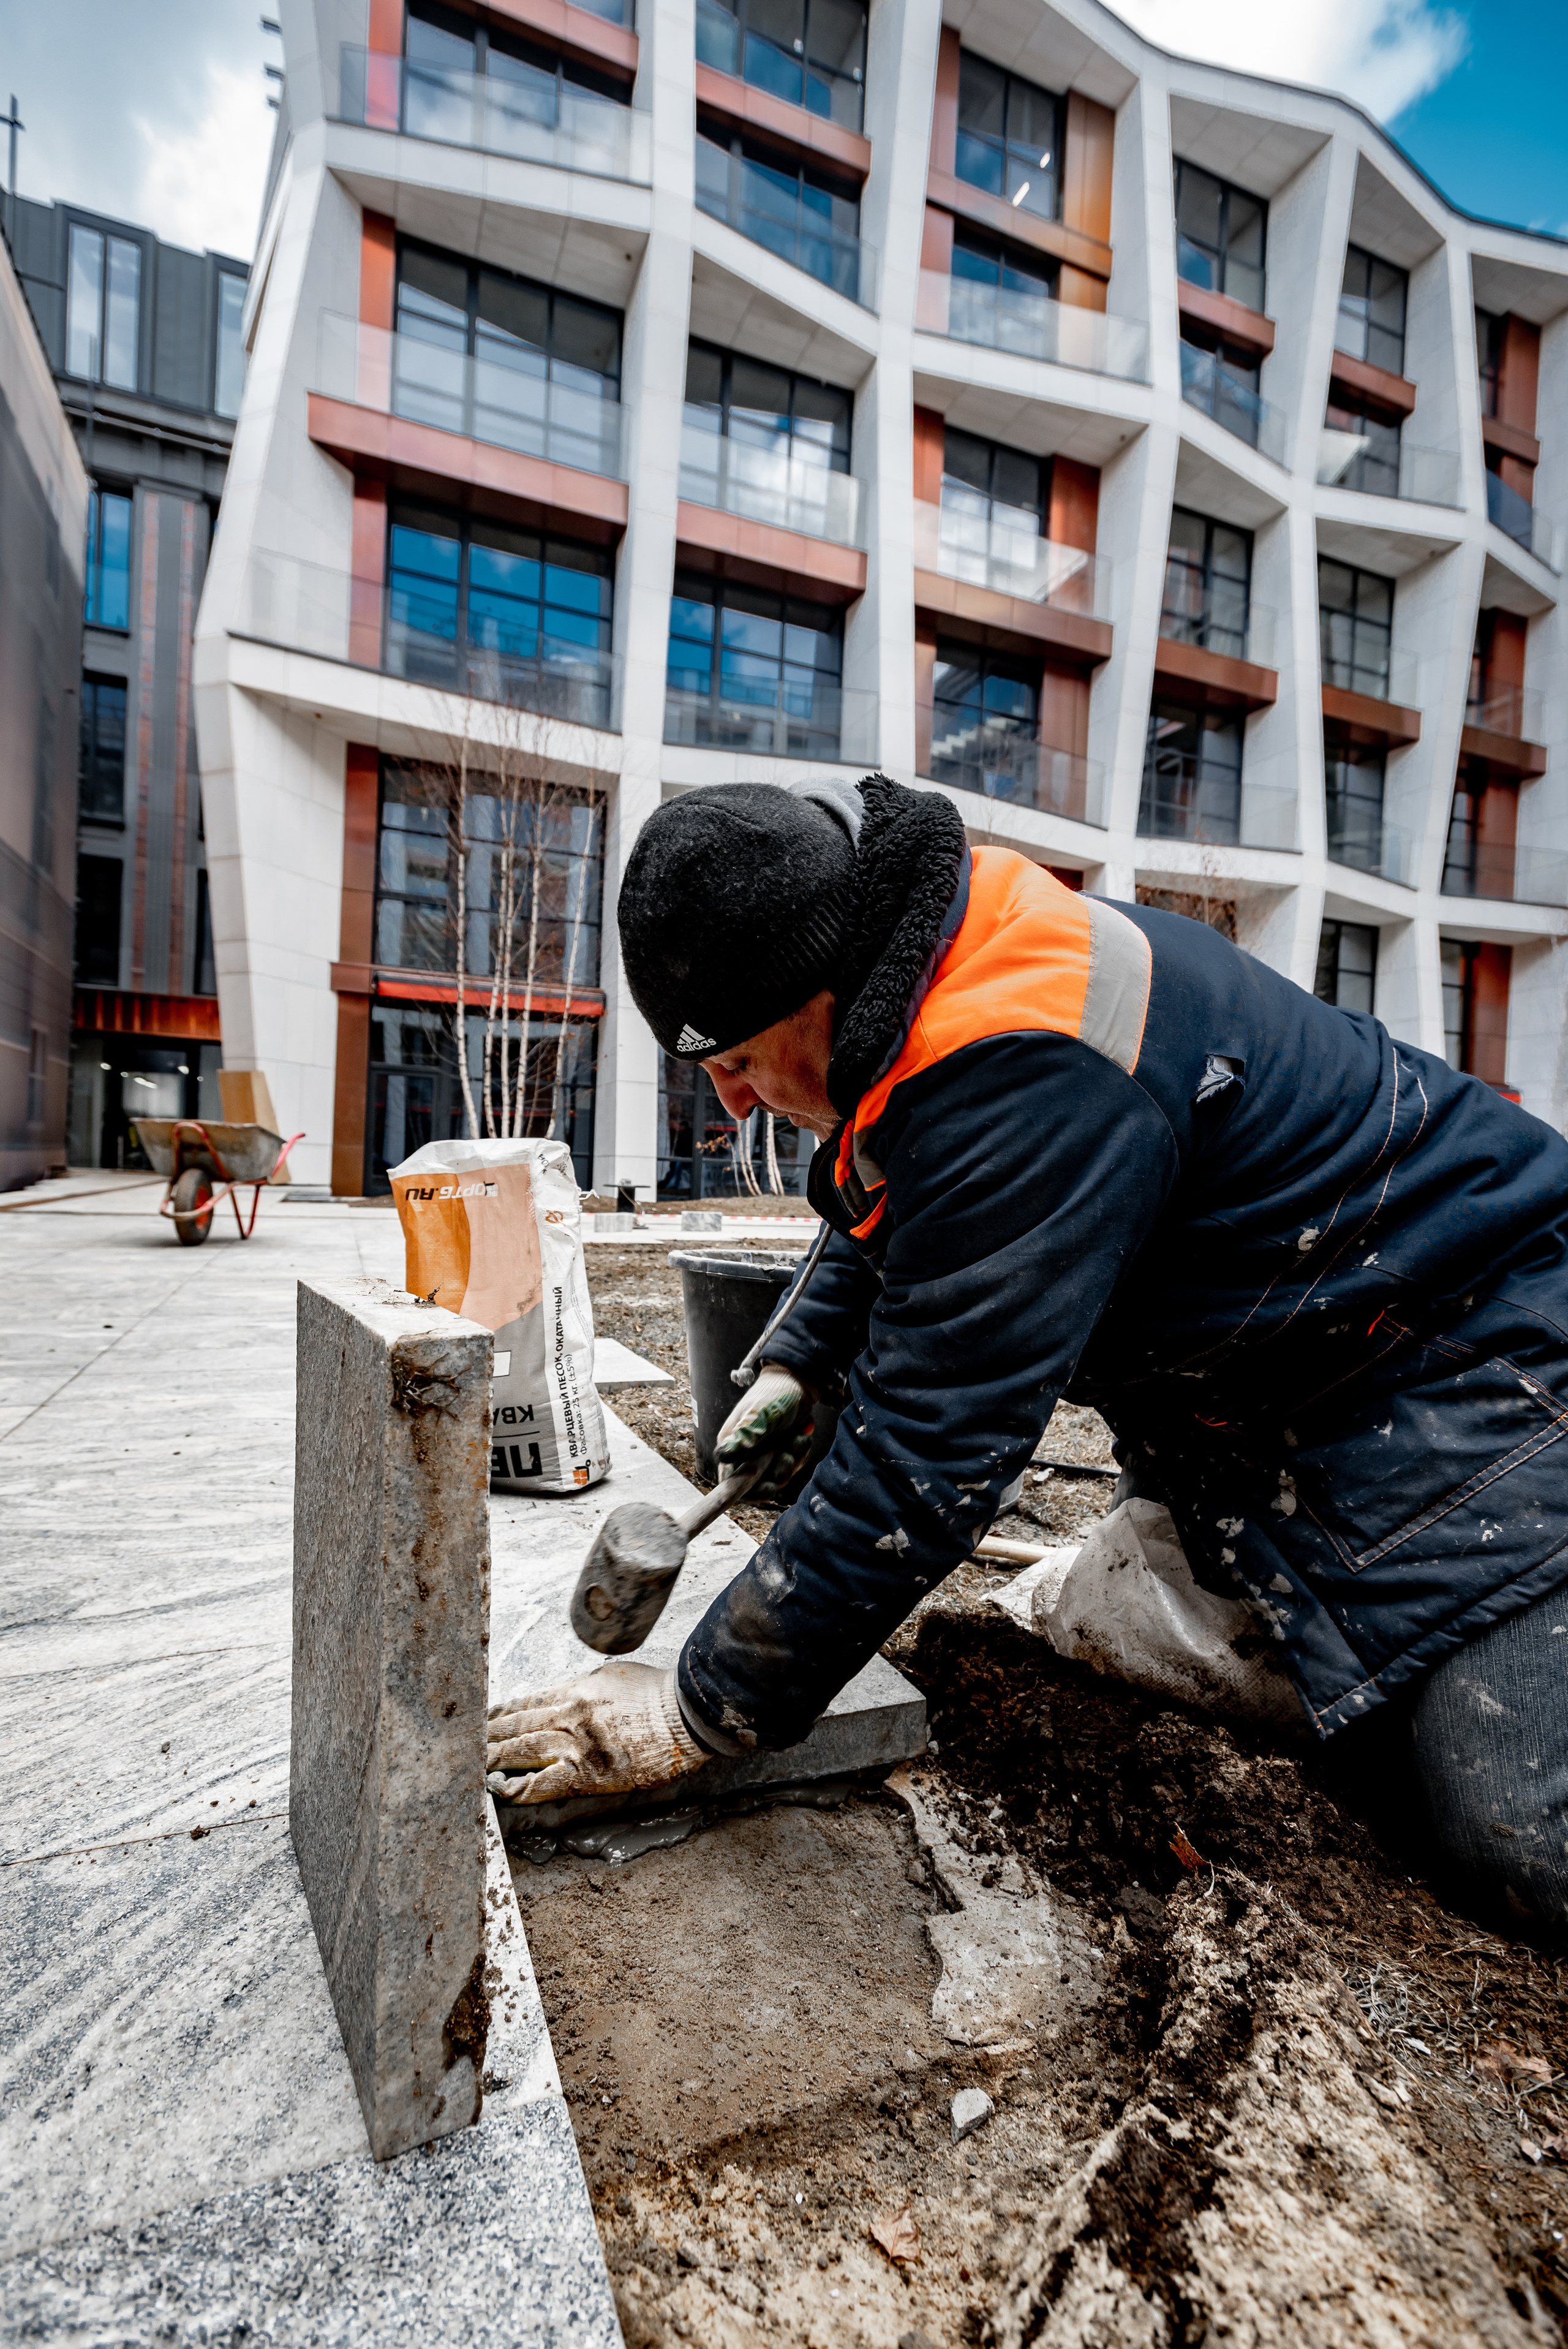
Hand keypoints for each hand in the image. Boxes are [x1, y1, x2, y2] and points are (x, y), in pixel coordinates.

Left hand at [485, 1661, 709, 1805]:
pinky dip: (518, 1787)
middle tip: (461, 1746)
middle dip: (484, 1736)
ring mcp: (574, 1743)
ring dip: (491, 1759)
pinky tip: (502, 1790)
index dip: (497, 1713)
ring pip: (519, 1750)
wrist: (687, 1715)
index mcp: (575, 1689)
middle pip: (513, 1725)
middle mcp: (567, 1713)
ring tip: (471, 1767)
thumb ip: (586, 1688)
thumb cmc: (660, 1694)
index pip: (524, 1701)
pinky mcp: (587, 1772)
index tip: (480, 1721)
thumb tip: (567, 1696)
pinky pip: (542, 1783)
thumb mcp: (615, 1677)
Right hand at [715, 1361, 812, 1497]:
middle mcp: (744, 1452)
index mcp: (731, 1443)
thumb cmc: (774, 1394)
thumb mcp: (761, 1414)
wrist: (797, 1382)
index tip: (768, 1487)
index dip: (748, 1491)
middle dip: (777, 1474)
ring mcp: (762, 1453)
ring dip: (791, 1461)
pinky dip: (798, 1454)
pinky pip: (789, 1466)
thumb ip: (745, 1436)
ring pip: (776, 1475)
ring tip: (799, 1439)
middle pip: (757, 1483)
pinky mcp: (778, 1451)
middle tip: (788, 1456)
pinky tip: (803, 1435)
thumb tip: (723, 1456)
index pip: (731, 1481)